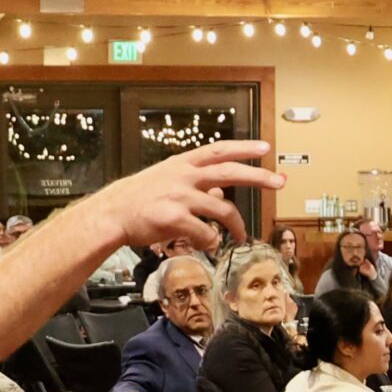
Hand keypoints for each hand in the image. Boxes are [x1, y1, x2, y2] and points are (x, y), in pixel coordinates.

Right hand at [101, 140, 280, 247]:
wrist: (111, 214)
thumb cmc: (139, 200)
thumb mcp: (168, 183)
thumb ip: (196, 186)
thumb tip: (220, 194)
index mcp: (182, 164)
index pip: (219, 150)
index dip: (244, 148)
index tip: (265, 147)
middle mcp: (184, 176)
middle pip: (229, 171)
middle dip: (258, 176)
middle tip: (280, 181)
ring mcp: (179, 196)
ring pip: (222, 208)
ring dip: (236, 225)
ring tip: (240, 236)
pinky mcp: (174, 218)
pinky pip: (205, 232)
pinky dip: (211, 241)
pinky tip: (208, 245)